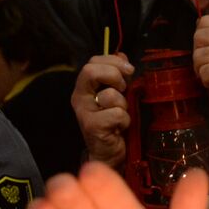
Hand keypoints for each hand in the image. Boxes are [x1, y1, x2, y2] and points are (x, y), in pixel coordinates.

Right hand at [70, 53, 132, 169]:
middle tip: (123, 89)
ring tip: (120, 116)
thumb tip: (122, 55)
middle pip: (91, 70)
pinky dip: (125, 121)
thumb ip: (118, 75)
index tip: (129, 70)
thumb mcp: (118, 95)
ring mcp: (84, 112)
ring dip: (123, 105)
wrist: (110, 153)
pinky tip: (120, 128)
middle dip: (114, 75)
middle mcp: (80, 97)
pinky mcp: (92, 126)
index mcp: (85, 87)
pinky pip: (117, 114)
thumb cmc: (114, 123)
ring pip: (110, 95)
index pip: (93, 61)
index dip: (113, 61)